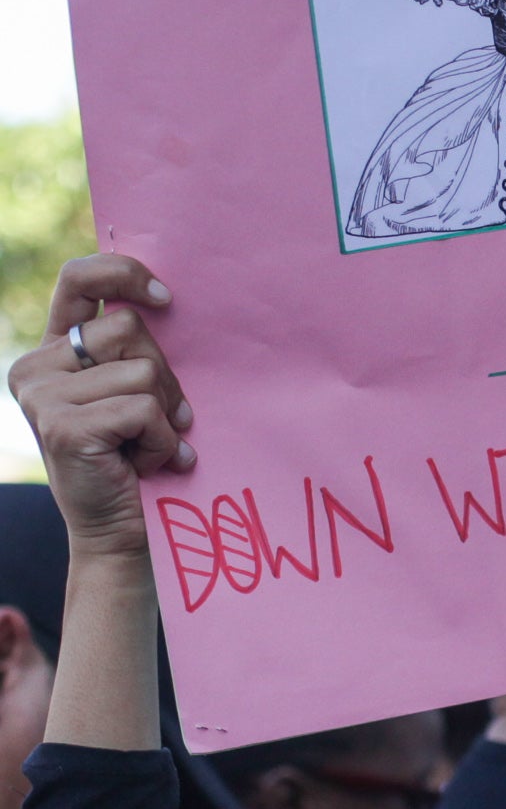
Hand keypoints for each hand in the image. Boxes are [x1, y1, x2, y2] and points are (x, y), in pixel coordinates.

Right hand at [7, 256, 191, 561]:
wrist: (121, 535)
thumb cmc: (136, 460)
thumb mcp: (131, 394)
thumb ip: (131, 350)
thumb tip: (167, 298)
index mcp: (51, 352)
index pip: (80, 279)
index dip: (124, 273)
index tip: (166, 299)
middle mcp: (35, 369)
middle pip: (129, 328)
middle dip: (164, 376)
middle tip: (158, 422)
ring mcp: (43, 398)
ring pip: (143, 371)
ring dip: (165, 415)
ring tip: (147, 447)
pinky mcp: (64, 426)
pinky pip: (143, 408)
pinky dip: (162, 440)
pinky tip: (145, 464)